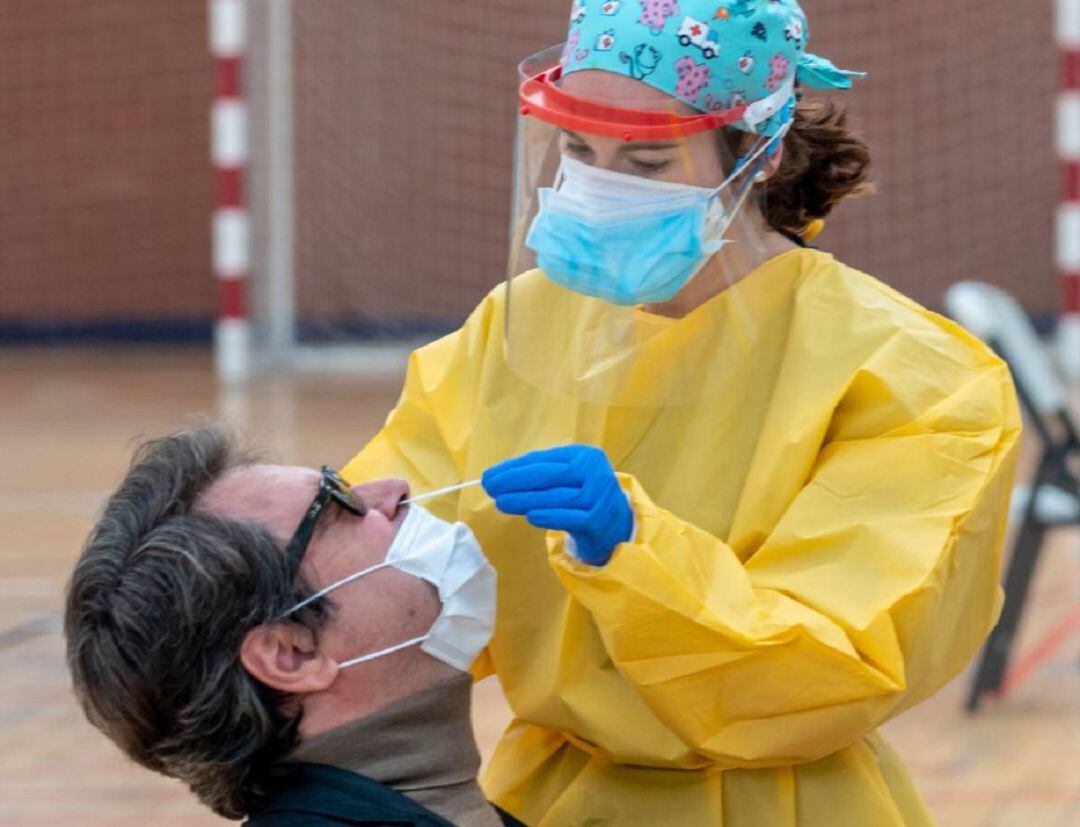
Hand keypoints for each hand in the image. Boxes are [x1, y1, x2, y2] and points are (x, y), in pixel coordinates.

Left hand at [482, 445, 632, 565]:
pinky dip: (550, 517)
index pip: (545, 460)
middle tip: (490, 487)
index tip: (490, 475)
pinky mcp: (599, 520)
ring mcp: (600, 497)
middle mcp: (596, 472)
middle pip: (550, 475)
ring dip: (526, 499)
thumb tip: (499, 476)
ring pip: (558, 497)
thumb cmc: (582, 496)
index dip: (515, 467)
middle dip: (516, 481)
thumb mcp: (566, 478)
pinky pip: (571, 518)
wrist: (615, 525)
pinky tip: (529, 516)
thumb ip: (540, 475)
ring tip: (502, 502)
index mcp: (585, 455)